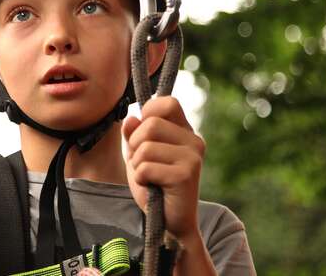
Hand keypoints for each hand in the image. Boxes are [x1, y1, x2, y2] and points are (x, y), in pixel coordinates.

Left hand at [122, 96, 205, 241]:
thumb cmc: (155, 186)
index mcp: (185, 132)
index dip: (148, 113)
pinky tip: (153, 187)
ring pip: (146, 146)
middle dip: (136, 145)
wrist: (170, 223)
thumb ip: (133, 135)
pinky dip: (141, 179)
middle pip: (151, 124)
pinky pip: (146, 167)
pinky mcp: (186, 174)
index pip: (168, 103)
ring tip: (149, 177)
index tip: (142, 133)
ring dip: (138, 165)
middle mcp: (194, 140)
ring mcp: (192, 157)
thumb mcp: (139, 156)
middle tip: (143, 164)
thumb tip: (131, 118)